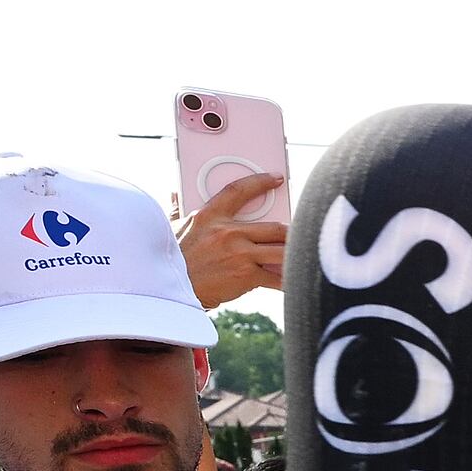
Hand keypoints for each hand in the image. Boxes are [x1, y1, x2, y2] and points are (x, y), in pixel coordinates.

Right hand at [178, 169, 287, 307]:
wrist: (170, 292)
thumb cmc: (171, 261)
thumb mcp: (172, 230)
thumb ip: (179, 210)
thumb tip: (176, 193)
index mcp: (209, 216)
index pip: (239, 190)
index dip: (260, 182)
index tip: (276, 178)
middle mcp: (228, 232)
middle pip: (275, 227)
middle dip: (291, 232)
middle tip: (299, 233)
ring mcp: (239, 254)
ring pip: (281, 250)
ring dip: (294, 254)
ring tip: (302, 255)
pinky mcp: (246, 276)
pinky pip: (276, 277)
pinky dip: (287, 280)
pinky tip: (294, 281)